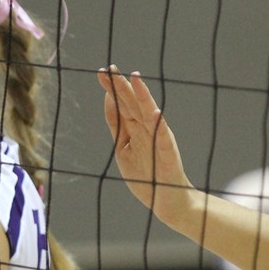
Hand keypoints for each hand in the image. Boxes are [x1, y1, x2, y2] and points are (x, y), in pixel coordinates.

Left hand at [97, 66, 196, 221]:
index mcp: (136, 128)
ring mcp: (159, 140)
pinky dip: (160, 126)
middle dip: (122, 87)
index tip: (100, 72)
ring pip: (149, 114)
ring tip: (135, 79)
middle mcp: (148, 129)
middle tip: (111, 69)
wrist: (167, 200)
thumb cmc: (146, 175)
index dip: (112, 89)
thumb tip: (108, 98)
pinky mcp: (168, 154)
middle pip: (133, 104)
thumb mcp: (123, 148)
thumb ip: (116, 125)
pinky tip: (155, 113)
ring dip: (142, 97)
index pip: (122, 104)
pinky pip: (163, 138)